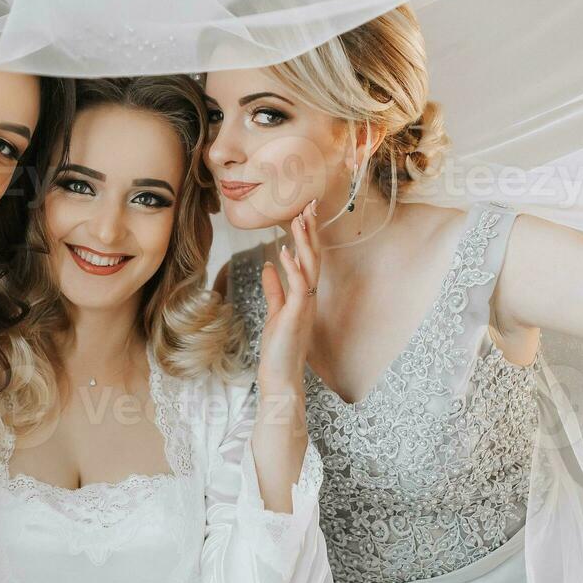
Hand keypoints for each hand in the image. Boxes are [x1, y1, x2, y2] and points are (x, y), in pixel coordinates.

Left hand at [257, 200, 320, 390]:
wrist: (280, 378)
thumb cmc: (279, 349)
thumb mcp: (274, 312)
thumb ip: (274, 288)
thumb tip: (268, 265)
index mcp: (304, 295)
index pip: (308, 259)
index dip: (306, 236)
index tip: (302, 213)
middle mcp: (309, 297)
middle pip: (313, 257)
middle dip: (311, 230)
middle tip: (309, 204)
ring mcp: (306, 305)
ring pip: (310, 267)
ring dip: (303, 242)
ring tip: (298, 219)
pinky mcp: (297, 315)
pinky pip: (299, 286)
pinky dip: (292, 267)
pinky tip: (283, 251)